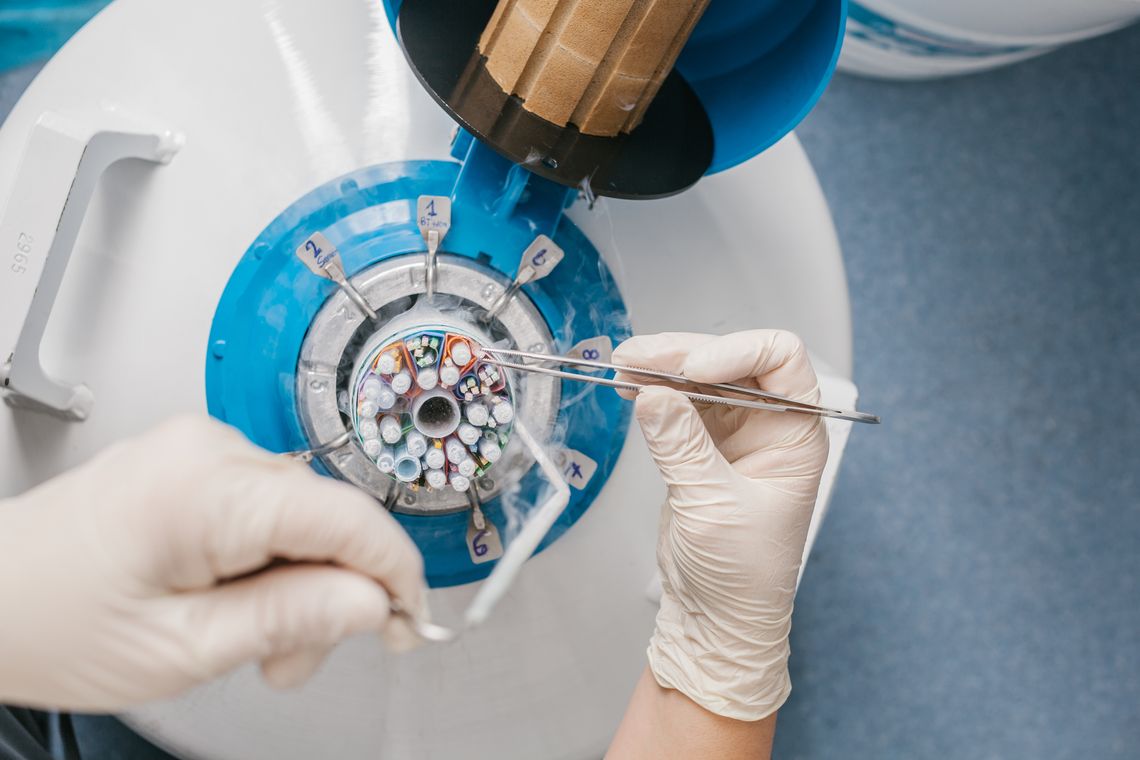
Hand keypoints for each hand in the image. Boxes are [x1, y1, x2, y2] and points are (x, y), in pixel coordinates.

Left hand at [0, 416, 427, 710]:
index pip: (349, 518)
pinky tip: (236, 599)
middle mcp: (210, 449)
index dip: (394, 574)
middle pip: (328, 519)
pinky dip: (268, 560)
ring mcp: (201, 448)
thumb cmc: (49, 625)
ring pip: (303, 517)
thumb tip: (374, 601)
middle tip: (293, 661)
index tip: (409, 623)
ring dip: (297, 584)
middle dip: (330, 595)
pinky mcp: (195, 460)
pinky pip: (268, 506)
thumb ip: (289, 619)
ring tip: (252, 642)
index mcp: (207, 490)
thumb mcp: (181, 649)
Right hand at [613, 330, 828, 720]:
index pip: (780, 360)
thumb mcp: (713, 506)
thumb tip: (653, 393)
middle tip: (637, 359)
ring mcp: (734, 432)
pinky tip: (629, 385)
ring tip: (623, 366)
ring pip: (700, 377)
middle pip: (731, 361)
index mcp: (796, 434)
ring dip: (661, 367)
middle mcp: (769, 425)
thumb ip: (682, 446)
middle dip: (683, 355)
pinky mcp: (701, 445)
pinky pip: (678, 402)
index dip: (737, 352)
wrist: (717, 615)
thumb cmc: (741, 574)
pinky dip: (652, 389)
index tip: (692, 370)